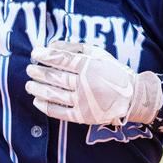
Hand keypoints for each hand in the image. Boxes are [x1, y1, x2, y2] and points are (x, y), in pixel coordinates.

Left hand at [26, 40, 160, 125]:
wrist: (133, 97)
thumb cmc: (113, 72)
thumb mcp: (99, 54)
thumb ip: (75, 47)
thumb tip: (51, 45)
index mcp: (90, 66)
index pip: (62, 59)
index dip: (45, 56)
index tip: (35, 54)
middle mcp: (85, 84)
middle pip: (56, 77)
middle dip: (38, 72)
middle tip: (29, 69)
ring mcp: (84, 101)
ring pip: (54, 94)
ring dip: (38, 89)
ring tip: (29, 85)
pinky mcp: (83, 116)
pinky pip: (60, 112)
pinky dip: (46, 106)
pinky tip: (37, 100)